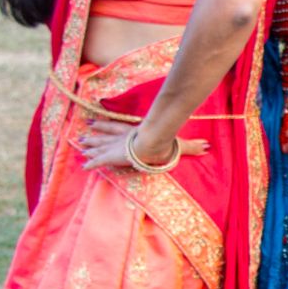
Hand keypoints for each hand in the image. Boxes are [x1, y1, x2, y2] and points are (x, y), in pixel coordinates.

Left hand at [77, 120, 207, 171]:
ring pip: (99, 146)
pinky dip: (92, 164)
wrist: (152, 144)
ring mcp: (116, 147)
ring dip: (90, 147)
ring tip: (79, 145)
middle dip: (94, 137)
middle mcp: (122, 139)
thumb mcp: (178, 145)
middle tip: (82, 136)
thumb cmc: (163, 143)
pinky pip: (99, 162)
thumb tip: (207, 146)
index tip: (94, 122)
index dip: (106, 125)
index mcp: (134, 134)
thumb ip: (191, 146)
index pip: (117, 128)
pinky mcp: (112, 157)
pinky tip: (84, 166)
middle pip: (105, 137)